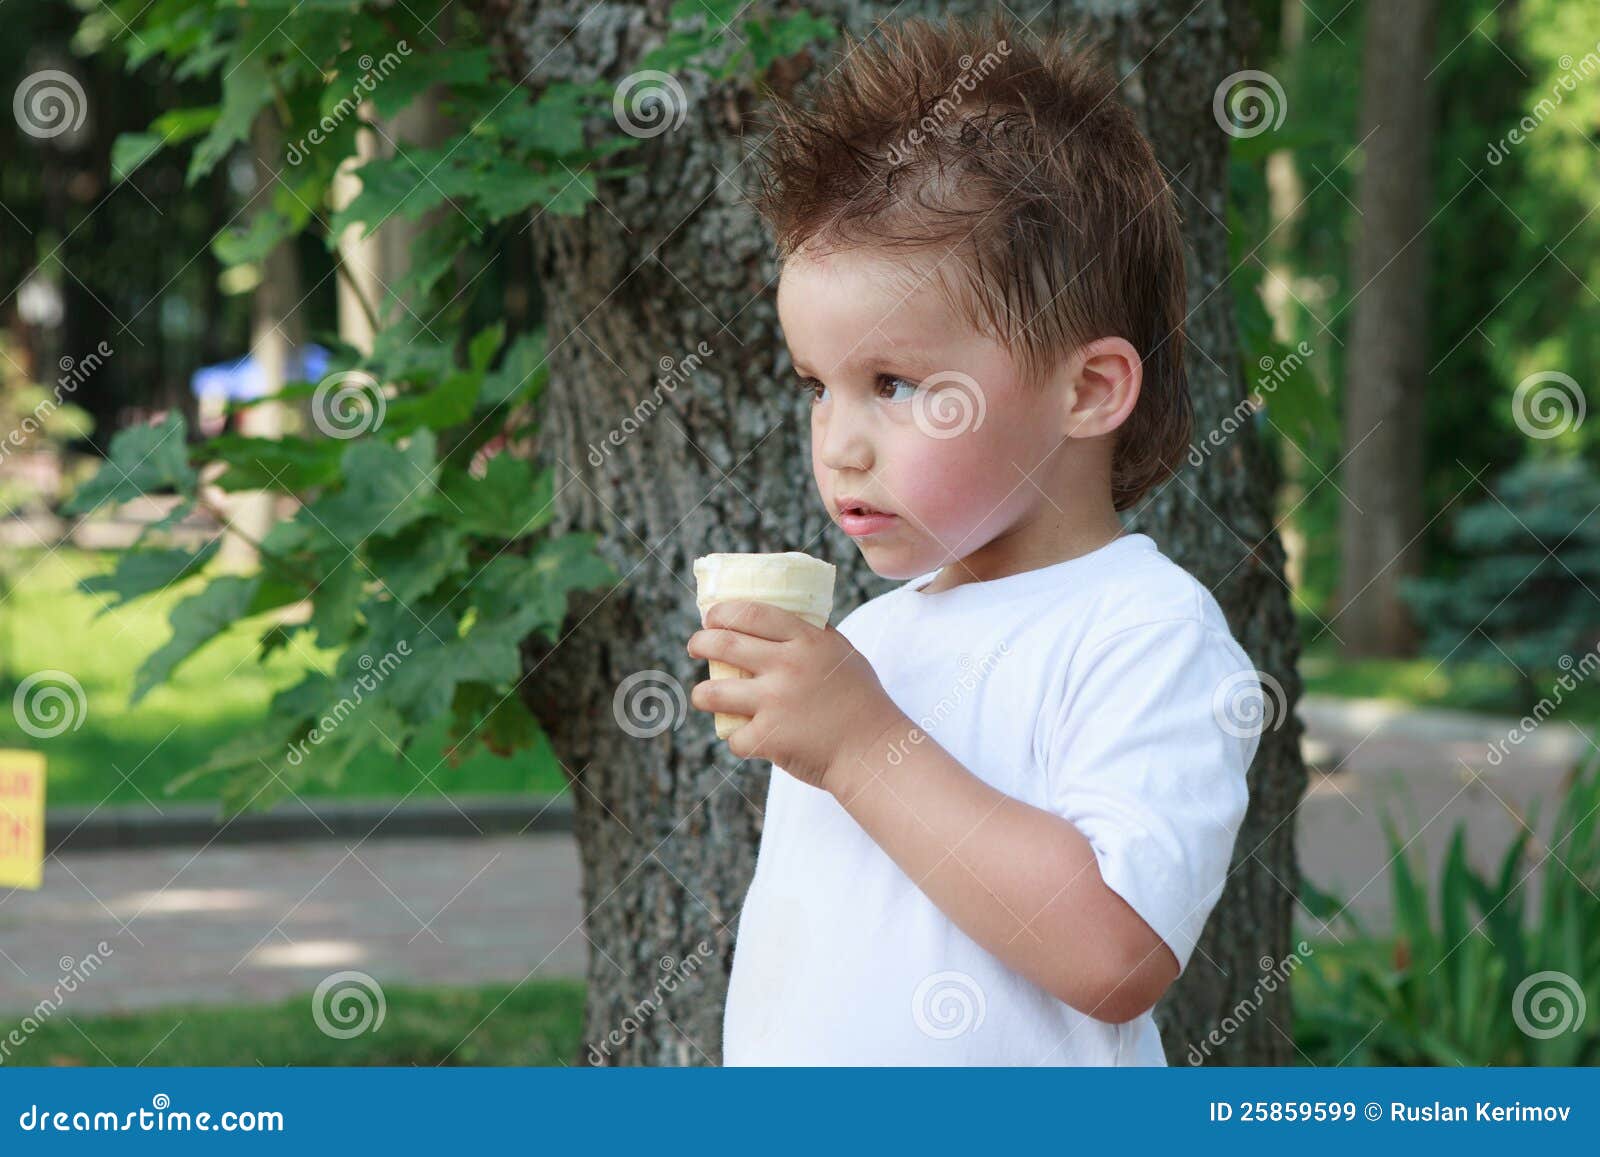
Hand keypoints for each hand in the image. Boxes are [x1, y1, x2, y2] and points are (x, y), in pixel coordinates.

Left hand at [686, 600, 905, 792]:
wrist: (874, 751)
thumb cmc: (861, 701)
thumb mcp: (843, 654)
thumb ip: (812, 636)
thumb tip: (780, 621)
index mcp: (807, 641)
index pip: (752, 613)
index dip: (723, 612)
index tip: (711, 617)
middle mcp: (787, 666)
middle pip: (723, 644)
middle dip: (699, 643)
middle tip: (695, 647)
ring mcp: (775, 702)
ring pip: (712, 693)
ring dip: (701, 694)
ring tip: (703, 695)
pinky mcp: (769, 737)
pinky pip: (734, 736)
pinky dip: (738, 739)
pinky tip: (747, 738)